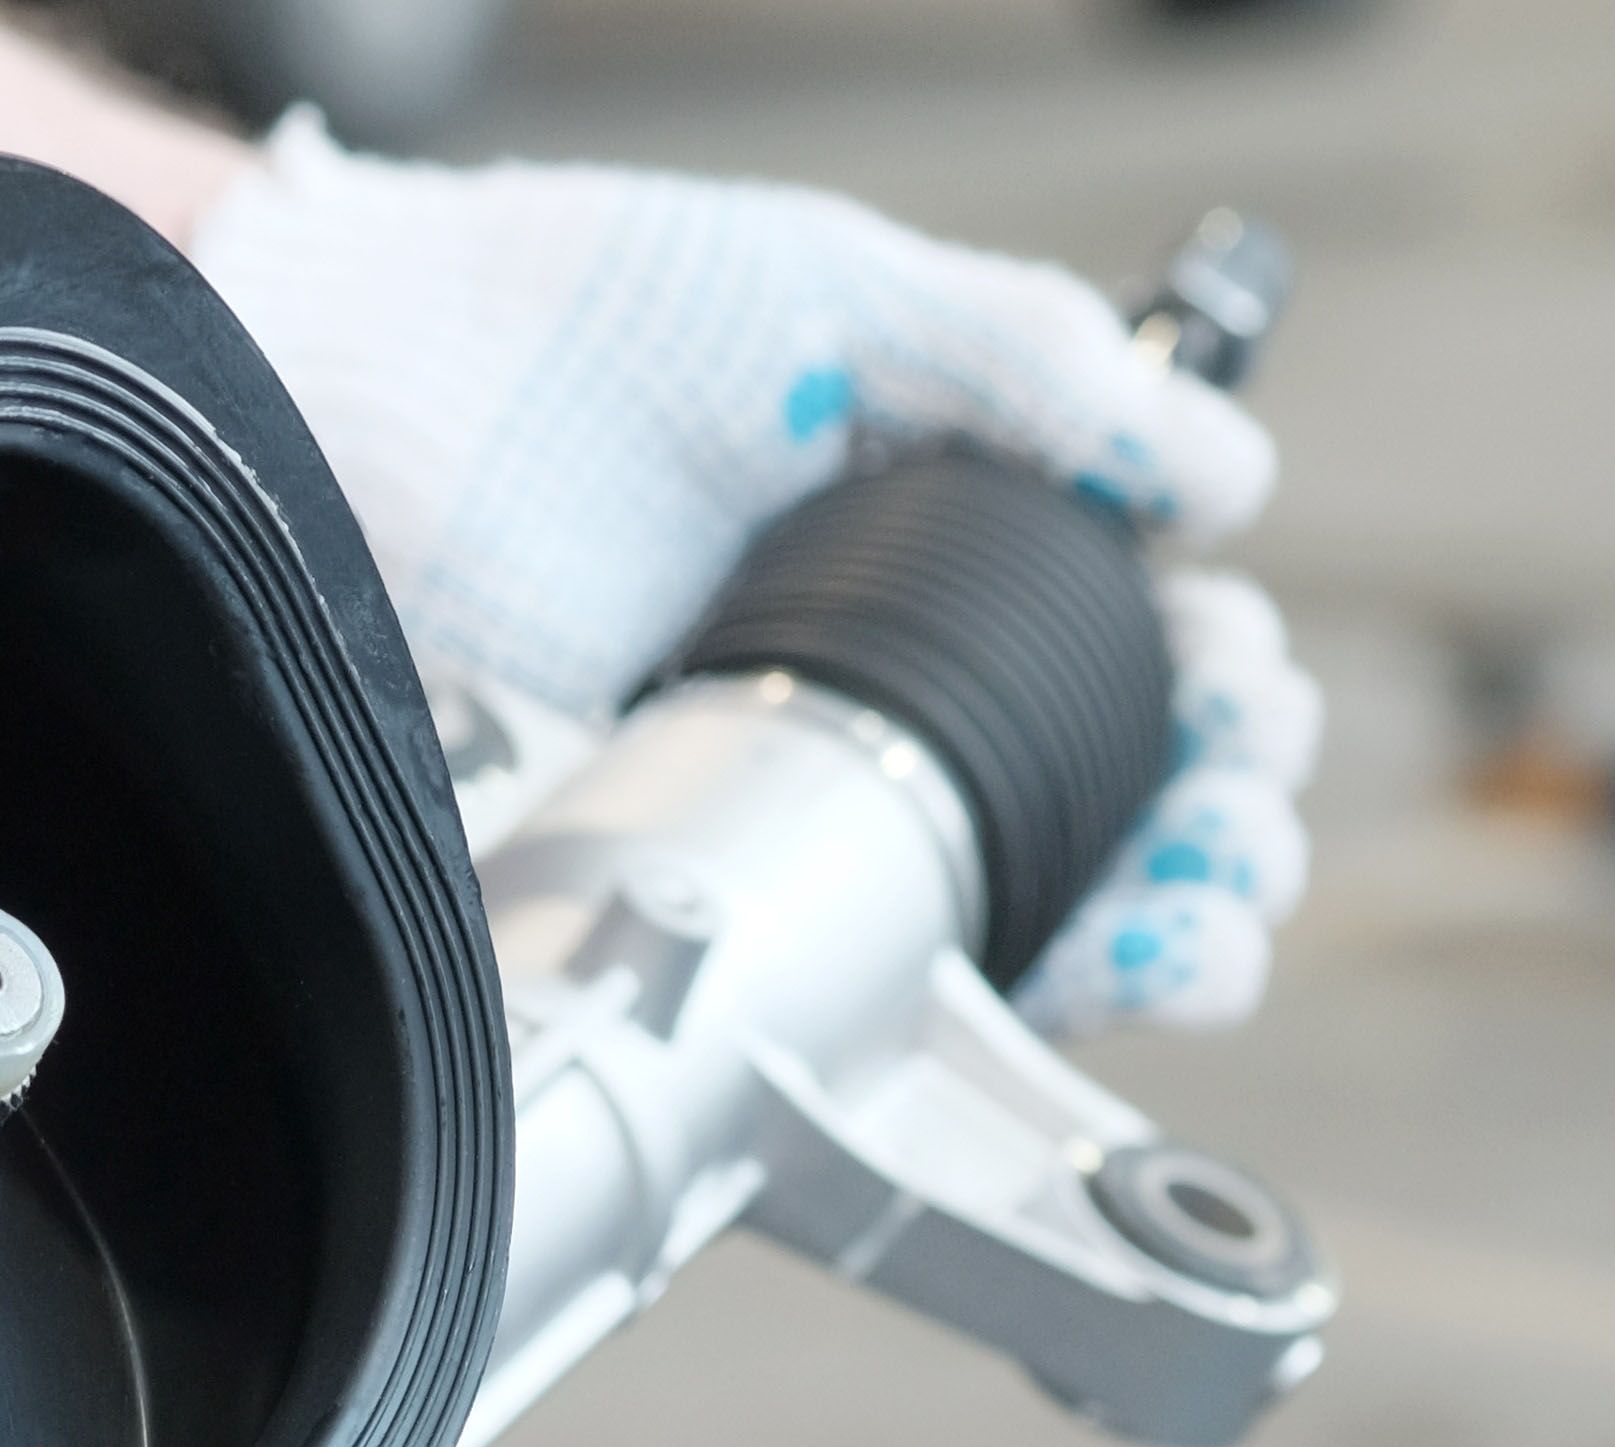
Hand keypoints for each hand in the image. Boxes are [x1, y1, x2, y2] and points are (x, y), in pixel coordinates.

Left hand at [194, 113, 1313, 1029]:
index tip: (1243, 685)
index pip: (1128, 636)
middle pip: (1110, 780)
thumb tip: (1221, 473)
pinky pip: (881, 953)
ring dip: (1157, 914)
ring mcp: (794, 779)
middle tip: (1242, 799)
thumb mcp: (840, 296)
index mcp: (935, 542)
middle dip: (1218, 809)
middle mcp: (879, 676)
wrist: (371, 399)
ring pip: (1026, 887)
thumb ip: (1028, 365)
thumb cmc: (577, 317)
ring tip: (1211, 910)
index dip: (1214, 678)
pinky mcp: (704, 868)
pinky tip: (1102, 969)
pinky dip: (1013, 981)